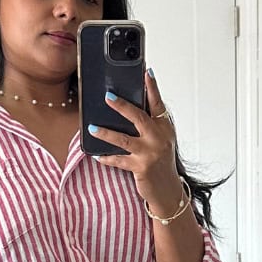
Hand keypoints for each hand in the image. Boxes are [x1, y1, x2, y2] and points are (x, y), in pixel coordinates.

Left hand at [89, 70, 183, 214]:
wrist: (168, 189)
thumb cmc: (162, 161)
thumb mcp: (160, 138)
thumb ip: (149, 123)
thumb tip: (127, 107)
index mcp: (164, 127)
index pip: (157, 103)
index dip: (152, 87)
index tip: (147, 72)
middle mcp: (159, 138)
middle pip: (139, 117)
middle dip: (122, 106)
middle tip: (108, 96)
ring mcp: (150, 153)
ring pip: (124, 139)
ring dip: (106, 133)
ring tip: (92, 127)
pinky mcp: (141, 168)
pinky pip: (119, 160)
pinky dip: (107, 158)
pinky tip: (96, 155)